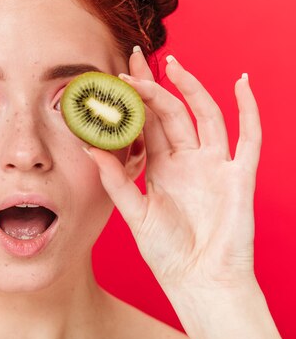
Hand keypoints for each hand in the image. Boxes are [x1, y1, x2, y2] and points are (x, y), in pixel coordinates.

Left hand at [86, 49, 260, 289]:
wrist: (199, 281)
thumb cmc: (167, 252)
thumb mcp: (134, 213)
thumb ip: (116, 180)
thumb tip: (90, 147)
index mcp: (162, 166)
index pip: (146, 123)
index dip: (133, 99)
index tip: (115, 74)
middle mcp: (188, 160)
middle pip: (171, 111)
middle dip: (154, 84)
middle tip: (134, 57)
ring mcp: (214, 165)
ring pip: (205, 115)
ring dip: (191, 88)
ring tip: (172, 64)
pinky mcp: (238, 175)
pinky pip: (249, 137)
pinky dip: (249, 110)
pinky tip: (241, 84)